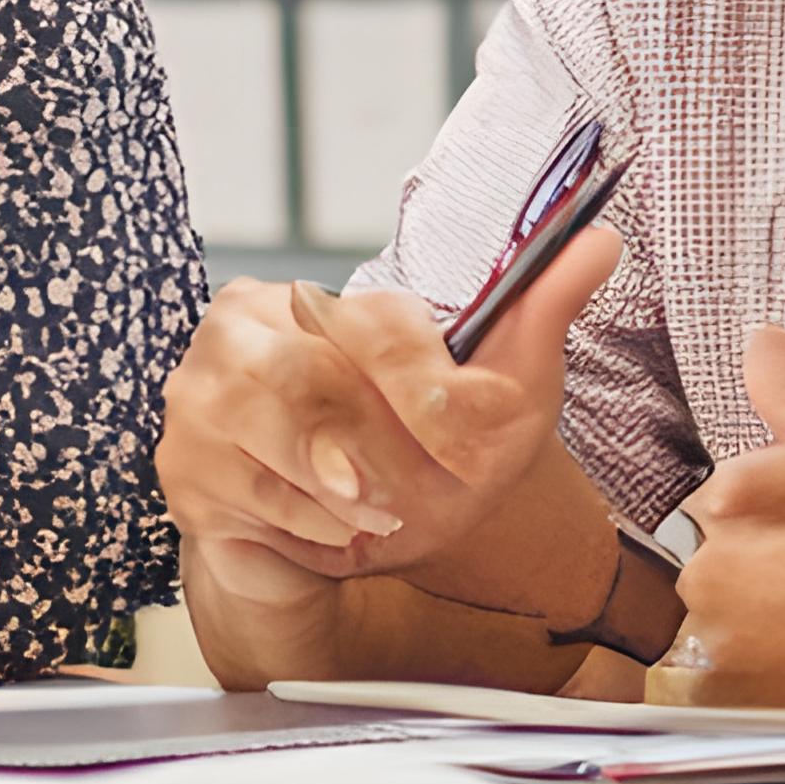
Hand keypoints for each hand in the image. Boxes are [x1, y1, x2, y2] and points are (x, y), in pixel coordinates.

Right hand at [155, 227, 620, 609]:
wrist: (349, 543)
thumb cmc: (421, 458)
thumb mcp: (497, 392)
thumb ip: (538, 312)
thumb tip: (602, 240)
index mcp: (302, 296)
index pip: (365, 320)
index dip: (423, 386)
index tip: (463, 437)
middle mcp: (236, 330)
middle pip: (307, 376)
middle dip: (375, 446)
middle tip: (408, 489)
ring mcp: (197, 398)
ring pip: (271, 433)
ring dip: (343, 490)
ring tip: (374, 510)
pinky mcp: (182, 467)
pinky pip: (246, 491)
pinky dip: (307, 523)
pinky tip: (333, 529)